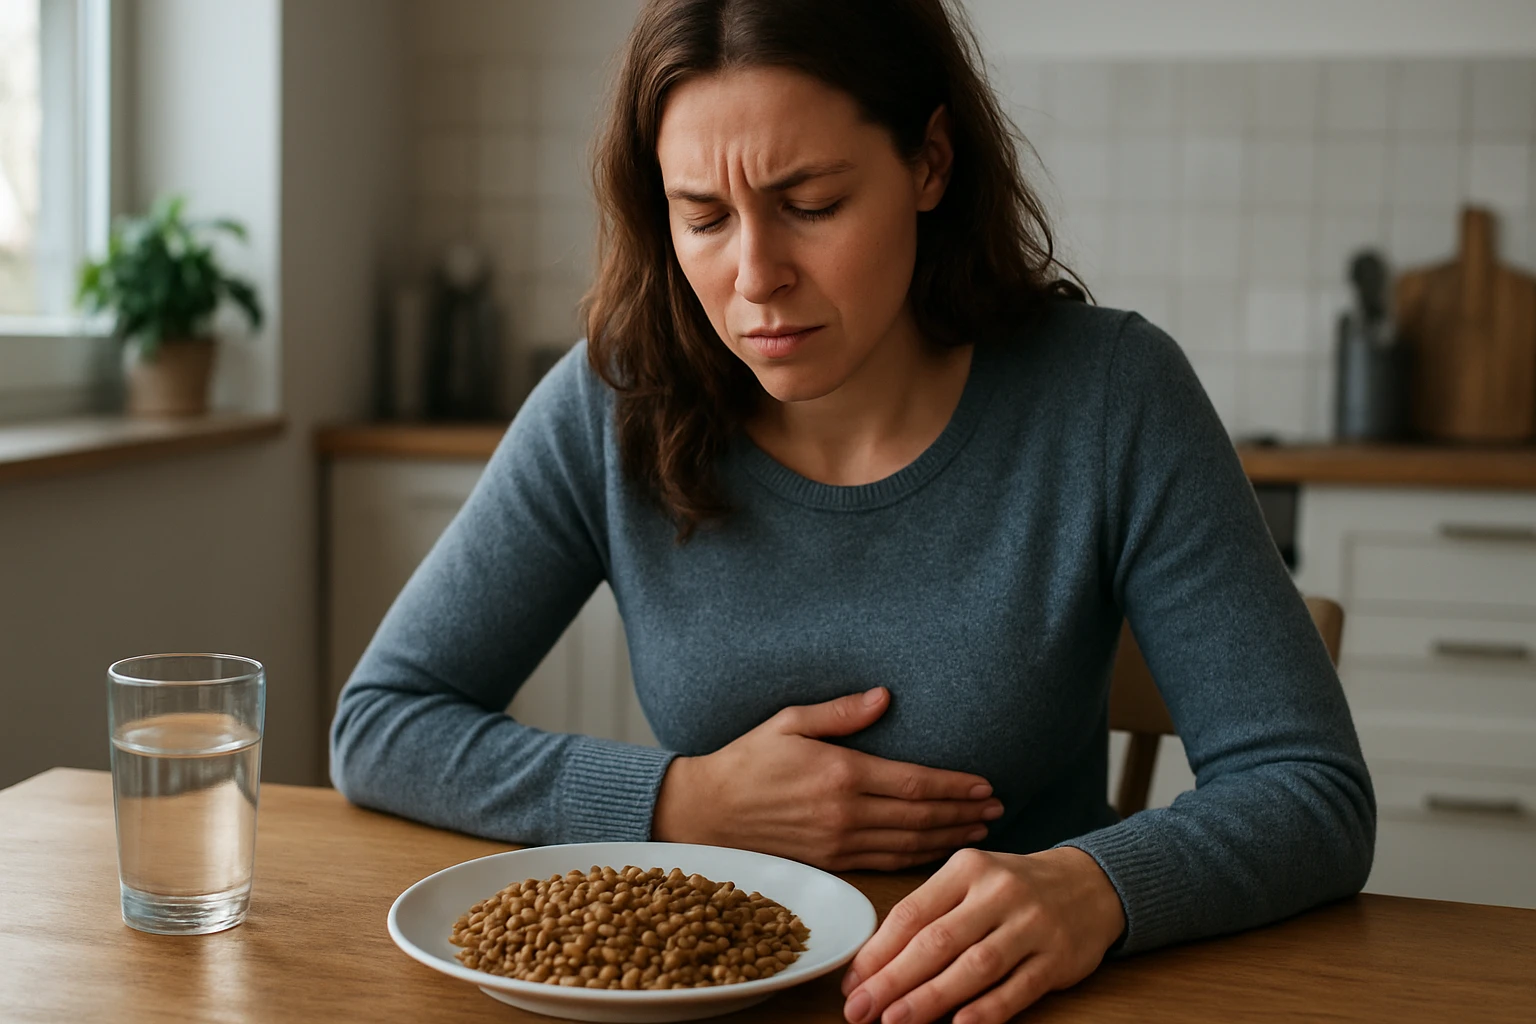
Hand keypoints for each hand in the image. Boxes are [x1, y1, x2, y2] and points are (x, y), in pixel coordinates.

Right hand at [651, 686, 1003, 870]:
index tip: (985, 784)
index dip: (955, 786)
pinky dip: (918, 858)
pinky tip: (937, 852)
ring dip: (948, 838)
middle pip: (921, 818)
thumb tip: (884, 696)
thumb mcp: (789, 721)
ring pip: (909, 845)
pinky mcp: (830, 863)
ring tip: (978, 831)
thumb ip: (839, 711)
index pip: (914, 784)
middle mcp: (845, 813)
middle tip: (997, 810)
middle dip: (963, 813)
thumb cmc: (748, 759)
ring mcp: (839, 843)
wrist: (708, 811)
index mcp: (841, 773)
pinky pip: (886, 862)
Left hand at [840, 847, 1125, 1023]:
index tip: (852, 984)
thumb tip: (874, 963)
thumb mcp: (969, 882)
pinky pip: (1018, 989)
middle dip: (893, 980)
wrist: (1089, 884)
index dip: (878, 952)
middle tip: (861, 1010)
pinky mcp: (1057, 958)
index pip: (912, 913)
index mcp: (966, 868)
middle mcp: (998, 892)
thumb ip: (928, 914)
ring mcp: (1031, 925)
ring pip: (974, 966)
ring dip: (931, 998)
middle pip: (937, 941)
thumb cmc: (1012, 887)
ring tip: (895, 1021)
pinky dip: (987, 1010)